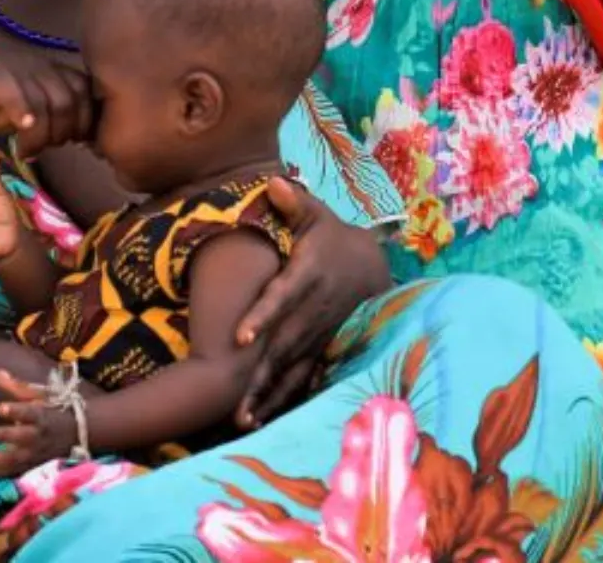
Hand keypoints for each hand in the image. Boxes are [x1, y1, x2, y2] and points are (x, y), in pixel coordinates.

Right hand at [0, 48, 93, 151]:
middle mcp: (35, 63)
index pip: (85, 93)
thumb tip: (81, 136)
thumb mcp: (19, 114)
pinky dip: (21, 109)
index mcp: (47, 71)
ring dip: (41, 133)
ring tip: (25, 151)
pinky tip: (21, 127)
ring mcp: (10, 64)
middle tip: (41, 151)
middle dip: (63, 133)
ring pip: (45, 99)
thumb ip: (48, 119)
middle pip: (70, 100)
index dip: (84, 122)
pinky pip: (10, 88)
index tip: (71, 146)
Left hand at [0, 368, 79, 475]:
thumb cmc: (54, 411)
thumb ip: (18, 387)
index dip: (16, 410)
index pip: (29, 413)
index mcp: (41, 416)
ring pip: (15, 461)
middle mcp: (39, 437)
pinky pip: (14, 474)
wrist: (80, 434)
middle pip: (21, 437)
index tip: (0, 407)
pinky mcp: (33, 469)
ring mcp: (36, 456)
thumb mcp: (40, 396)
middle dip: (2, 436)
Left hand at [233, 176, 391, 427]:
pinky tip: (263, 420)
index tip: (240, 337)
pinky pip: (302, 377)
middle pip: (281, 345)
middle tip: (232, 402)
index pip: (281, 298)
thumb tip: (272, 182)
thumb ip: (294, 203)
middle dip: (258, 374)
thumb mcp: (318, 215)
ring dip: (267, 395)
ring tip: (242, 420)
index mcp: (307, 276)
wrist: (370, 267)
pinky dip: (283, 398)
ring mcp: (319, 334)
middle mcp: (313, 311)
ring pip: (290, 368)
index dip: (262, 317)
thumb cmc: (332, 237)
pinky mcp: (322, 347)